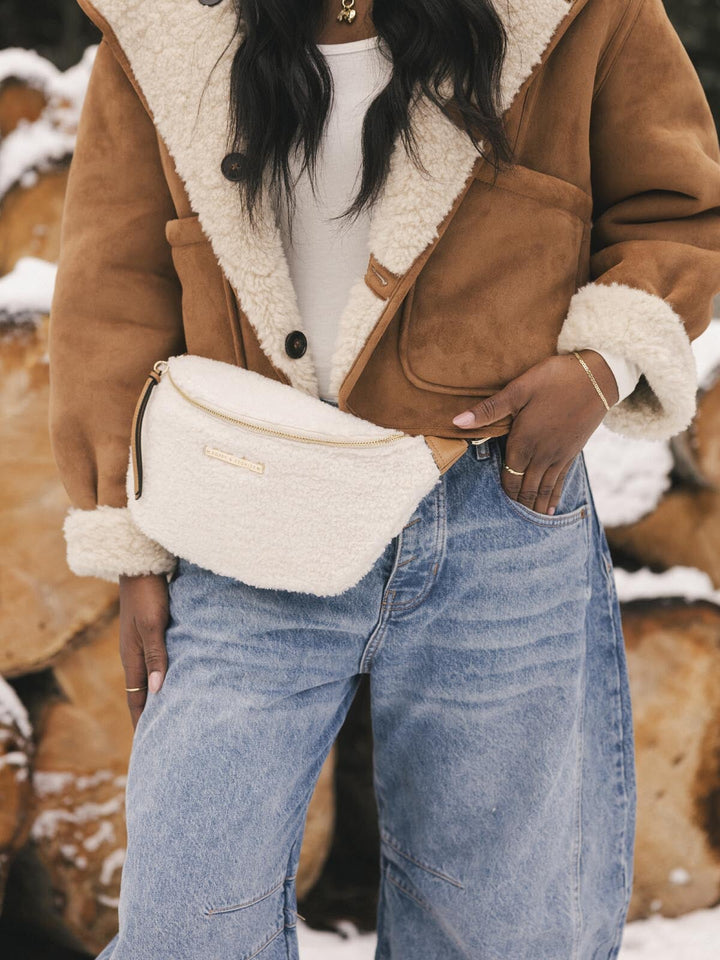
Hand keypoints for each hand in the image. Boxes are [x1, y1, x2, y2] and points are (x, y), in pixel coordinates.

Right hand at [119, 573, 169, 727]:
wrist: (141, 564)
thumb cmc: (148, 593)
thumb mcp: (152, 624)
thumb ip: (157, 655)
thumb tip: (159, 691)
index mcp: (132, 657)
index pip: (136, 699)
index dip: (142, 722)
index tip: (149, 746)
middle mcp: (135, 654)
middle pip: (143, 693)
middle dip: (152, 715)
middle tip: (165, 738)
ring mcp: (143, 643)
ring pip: (152, 677)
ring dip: (161, 696)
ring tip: (175, 715)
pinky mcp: (154, 632)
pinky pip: (160, 662)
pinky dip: (167, 676)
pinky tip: (181, 678)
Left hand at [452, 350, 618, 514]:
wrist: (597, 376)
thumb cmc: (555, 379)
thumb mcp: (518, 389)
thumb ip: (489, 410)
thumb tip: (456, 422)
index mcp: (523, 442)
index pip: (509, 476)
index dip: (503, 490)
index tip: (496, 502)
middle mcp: (541, 455)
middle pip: (526, 488)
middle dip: (518, 503)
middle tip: (510, 521)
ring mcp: (559, 456)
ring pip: (544, 489)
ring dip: (535, 505)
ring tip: (529, 521)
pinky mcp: (573, 453)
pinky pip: (561, 482)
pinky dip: (554, 497)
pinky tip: (551, 509)